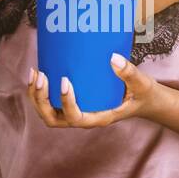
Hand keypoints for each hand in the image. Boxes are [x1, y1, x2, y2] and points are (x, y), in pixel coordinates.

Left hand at [26, 53, 167, 127]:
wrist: (142, 99)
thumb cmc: (142, 94)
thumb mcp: (141, 84)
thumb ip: (130, 73)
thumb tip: (113, 58)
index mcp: (100, 118)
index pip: (77, 118)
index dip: (66, 103)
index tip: (65, 81)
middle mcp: (85, 118)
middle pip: (54, 119)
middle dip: (42, 100)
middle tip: (42, 76)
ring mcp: (77, 112)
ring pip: (48, 113)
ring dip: (37, 96)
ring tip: (36, 73)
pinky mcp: (74, 103)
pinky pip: (51, 104)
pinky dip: (41, 91)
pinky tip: (40, 72)